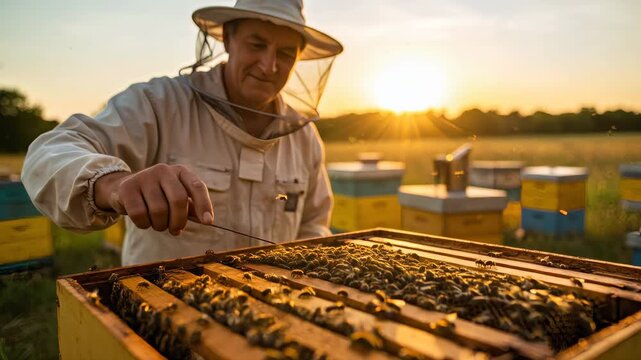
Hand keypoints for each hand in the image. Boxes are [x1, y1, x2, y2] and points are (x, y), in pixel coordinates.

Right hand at [94, 164, 213, 234]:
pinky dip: (144, 224)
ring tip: (158, 224)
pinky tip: (144, 221)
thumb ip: (192, 208)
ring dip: (160, 225)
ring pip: (159, 210)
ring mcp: (144, 177)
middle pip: (178, 200)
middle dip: (179, 221)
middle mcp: (163, 170)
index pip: (197, 186)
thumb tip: (207, 220)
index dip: (204, 205)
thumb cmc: (158, 197)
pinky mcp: (127, 187)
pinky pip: (140, 214)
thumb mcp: (176, 198)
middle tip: (176, 230)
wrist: (123, 189)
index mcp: (180, 172)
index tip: (208, 222)